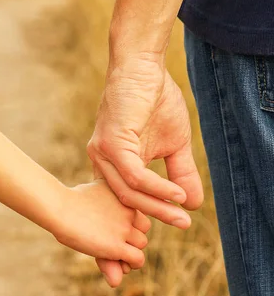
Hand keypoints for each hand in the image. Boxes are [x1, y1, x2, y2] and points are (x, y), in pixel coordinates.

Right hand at [54, 179, 150, 277]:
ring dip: (132, 252)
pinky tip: (121, 264)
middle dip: (132, 238)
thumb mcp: (93, 197)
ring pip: (141, 244)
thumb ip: (106, 207)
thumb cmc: (68, 202)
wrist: (58, 208)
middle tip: (116, 245)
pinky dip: (132, 264)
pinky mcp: (117, 245)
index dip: (130, 224)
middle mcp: (129, 210)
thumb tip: (116, 240)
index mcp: (124, 195)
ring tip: (117, 256)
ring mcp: (124, 228)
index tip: (115, 230)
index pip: (139, 213)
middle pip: (143, 228)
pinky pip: (137, 259)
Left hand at [88, 52, 203, 220]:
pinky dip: (157, 188)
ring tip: (183, 216)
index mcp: (113, 164)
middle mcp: (102, 162)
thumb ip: (180, 174)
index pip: (121, 201)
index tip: (169, 228)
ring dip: (158, 206)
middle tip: (183, 226)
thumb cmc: (156, 101)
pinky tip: (176, 194)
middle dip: (155, 217)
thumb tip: (194, 204)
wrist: (145, 67)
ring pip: (129, 193)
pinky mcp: (112, 143)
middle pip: (125, 202)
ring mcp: (104, 153)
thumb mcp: (173, 145)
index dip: (141, 219)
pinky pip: (135, 176)